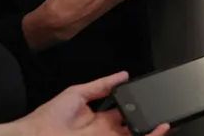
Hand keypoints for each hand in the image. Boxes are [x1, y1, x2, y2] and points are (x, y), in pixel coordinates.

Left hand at [6, 72, 166, 135]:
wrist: (36, 135)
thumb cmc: (50, 117)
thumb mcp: (78, 93)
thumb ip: (102, 85)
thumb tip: (123, 74)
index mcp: (99, 117)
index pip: (125, 111)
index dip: (138, 105)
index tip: (150, 97)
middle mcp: (106, 131)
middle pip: (133, 125)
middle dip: (148, 118)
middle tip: (162, 109)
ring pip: (135, 135)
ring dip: (152, 130)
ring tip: (166, 121)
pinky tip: (159, 129)